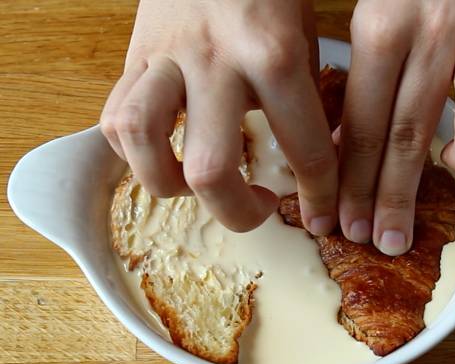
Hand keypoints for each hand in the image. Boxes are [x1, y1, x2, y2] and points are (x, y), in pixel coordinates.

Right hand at [101, 0, 337, 234]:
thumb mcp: (305, 38)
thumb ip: (308, 99)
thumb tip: (313, 160)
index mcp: (275, 55)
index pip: (304, 150)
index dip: (318, 197)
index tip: (321, 216)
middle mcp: (215, 61)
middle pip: (209, 171)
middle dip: (238, 214)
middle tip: (257, 207)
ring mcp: (166, 59)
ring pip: (142, 144)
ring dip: (170, 185)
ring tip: (198, 185)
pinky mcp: (134, 56)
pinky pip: (115, 119)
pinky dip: (135, 152)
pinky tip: (164, 152)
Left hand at [339, 0, 454, 254]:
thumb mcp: (377, 2)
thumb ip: (363, 67)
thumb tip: (346, 138)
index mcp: (383, 24)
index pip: (361, 126)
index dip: (350, 184)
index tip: (341, 224)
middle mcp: (436, 29)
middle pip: (408, 138)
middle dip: (393, 200)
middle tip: (385, 241)